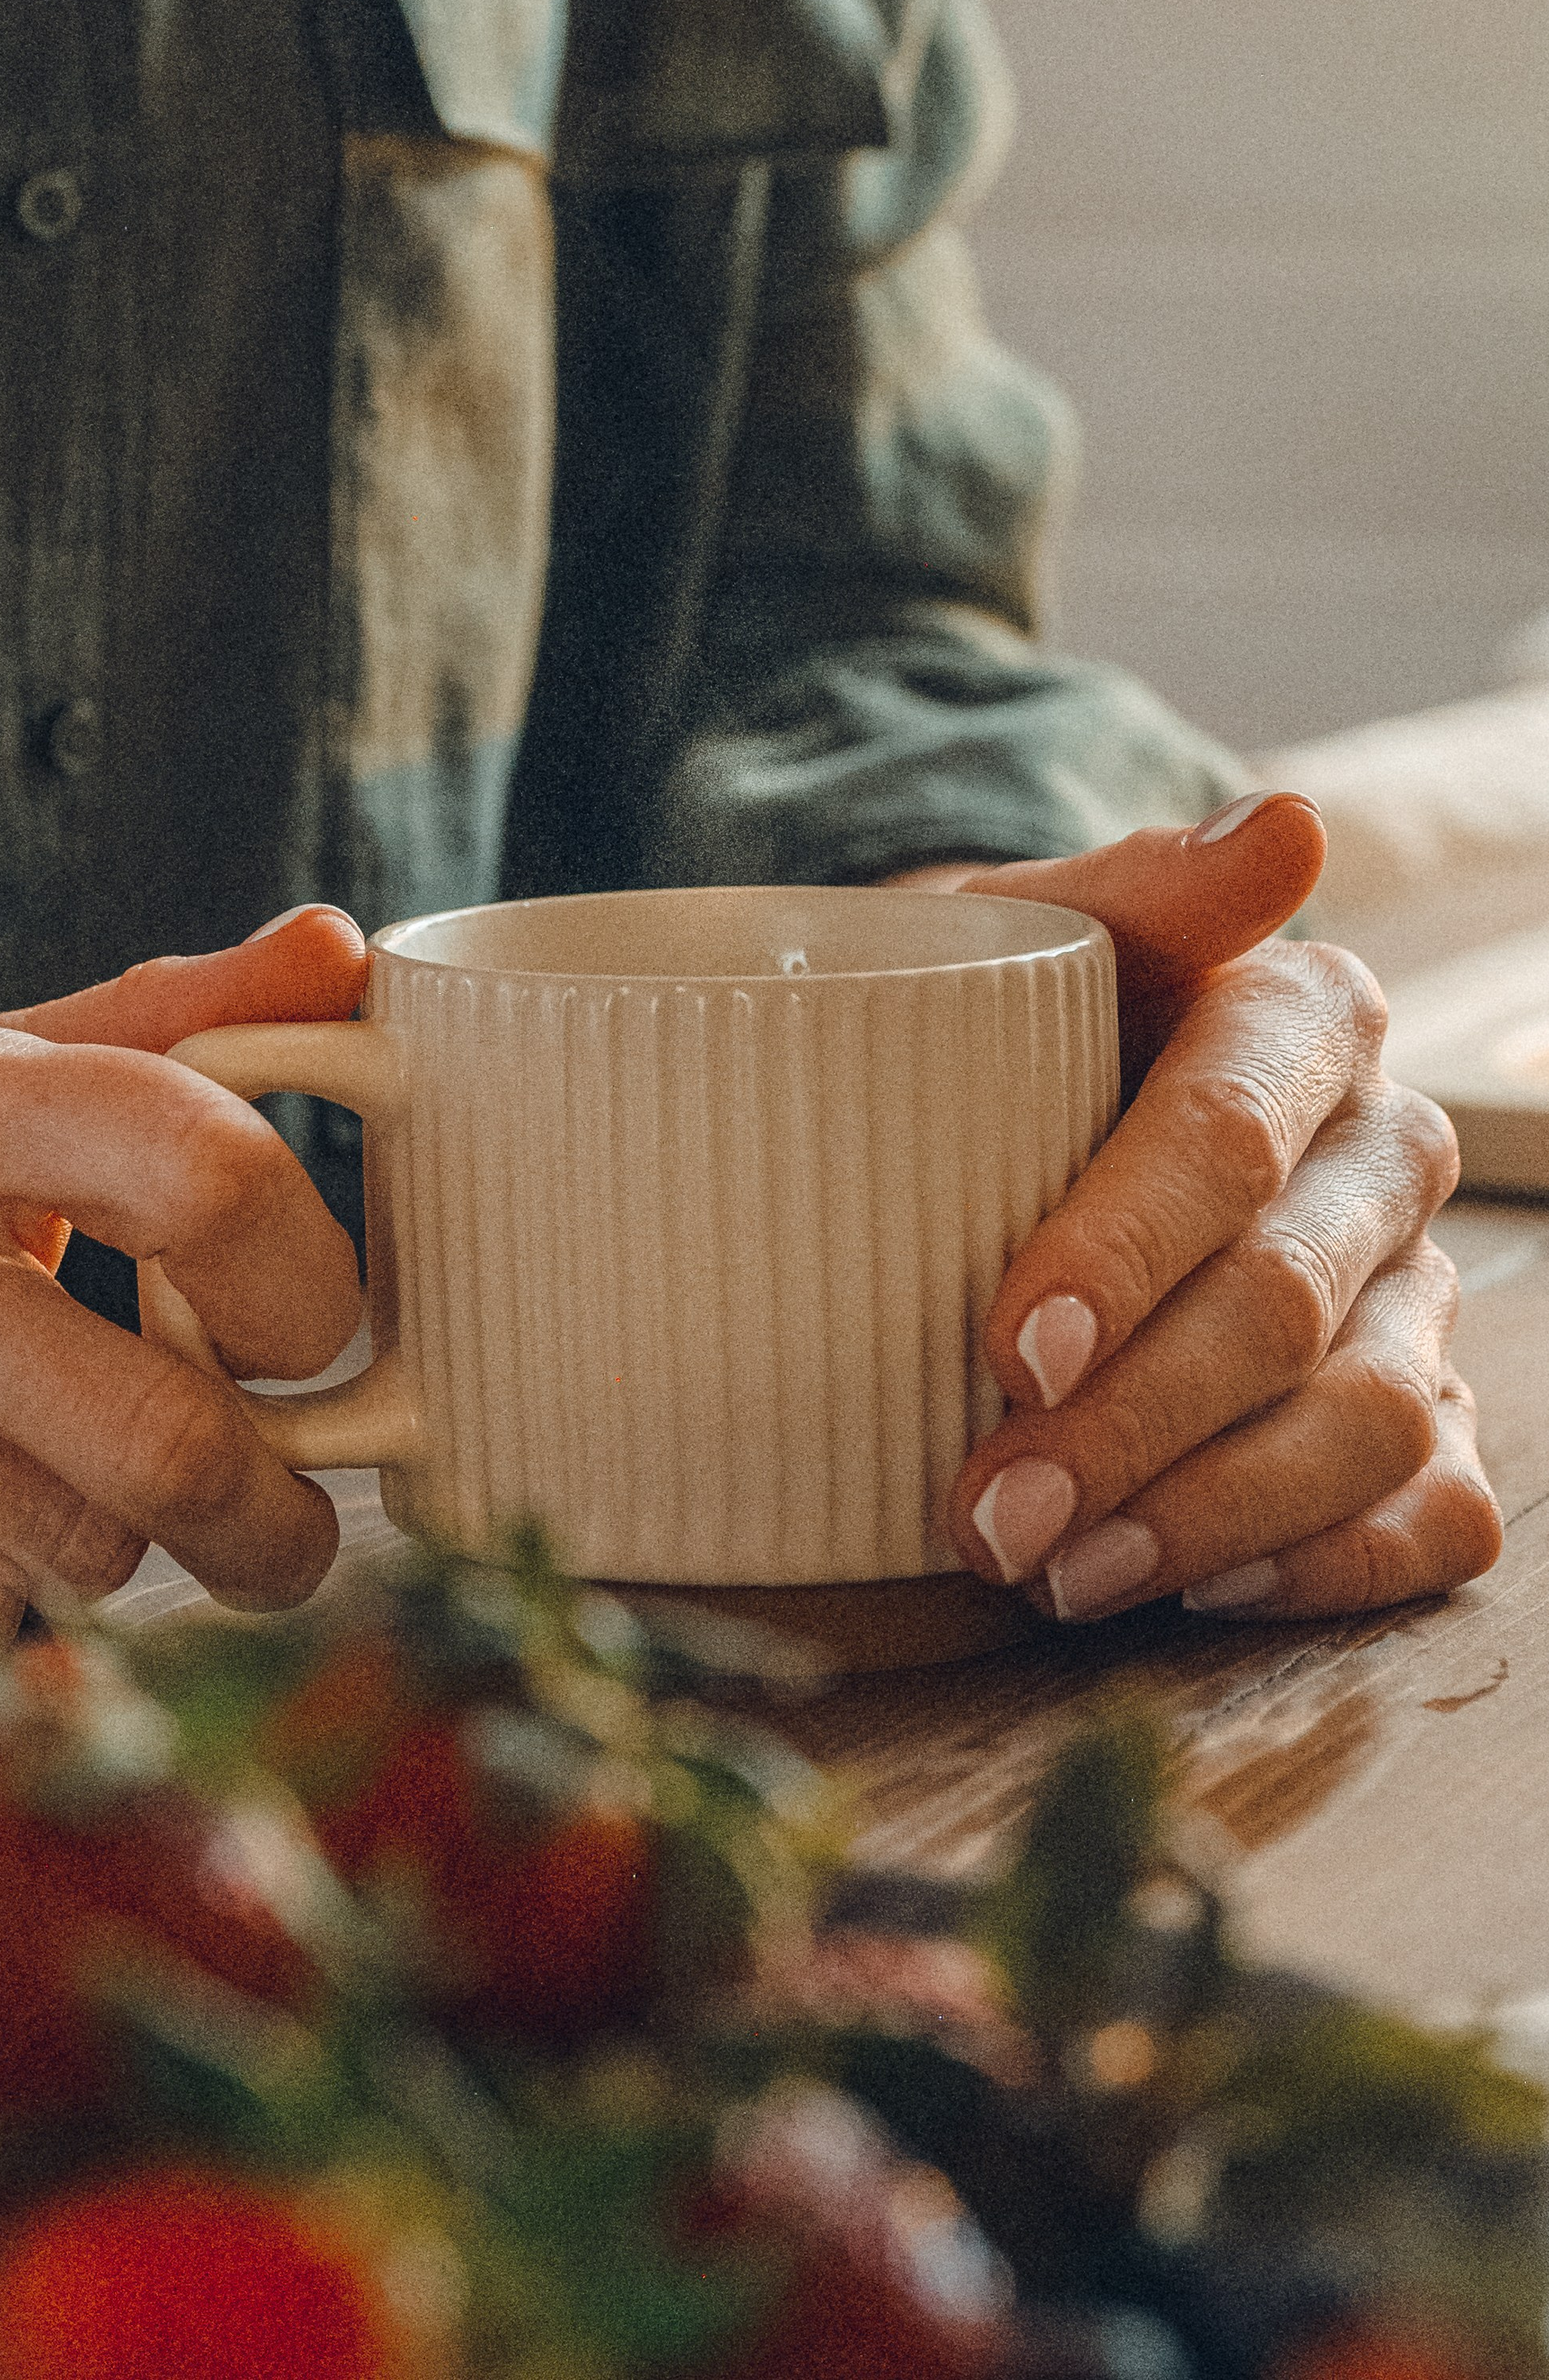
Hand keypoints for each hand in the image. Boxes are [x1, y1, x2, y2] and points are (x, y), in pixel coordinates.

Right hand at [0, 907, 368, 1648]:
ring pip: (65, 1550)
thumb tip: (340, 952)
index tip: (314, 1346)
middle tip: (274, 1532)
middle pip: (161, 1436)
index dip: (308, 1287)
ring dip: (93, 1558)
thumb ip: (158, 1030)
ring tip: (23, 1500)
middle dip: (264, 1519)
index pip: (202, 1164)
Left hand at [939, 794, 1500, 1620]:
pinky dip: (1326, 1567)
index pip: (1229, 1140)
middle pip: (1285, 1305)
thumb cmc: (990, 1023)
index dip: (1124, 1253)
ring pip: (1368, 1421)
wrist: (1001, 1091)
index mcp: (1300, 1020)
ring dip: (1209, 1516)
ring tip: (1058, 1573)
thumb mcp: (1015, 937)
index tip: (1009, 1350)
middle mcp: (1379, 1153)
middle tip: (991, 1514)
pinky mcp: (1422, 1406)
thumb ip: (1137, 890)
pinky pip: (1437, 1510)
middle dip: (1131, 1426)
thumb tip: (1285, 835)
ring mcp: (1414, 1289)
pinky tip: (1193, 1593)